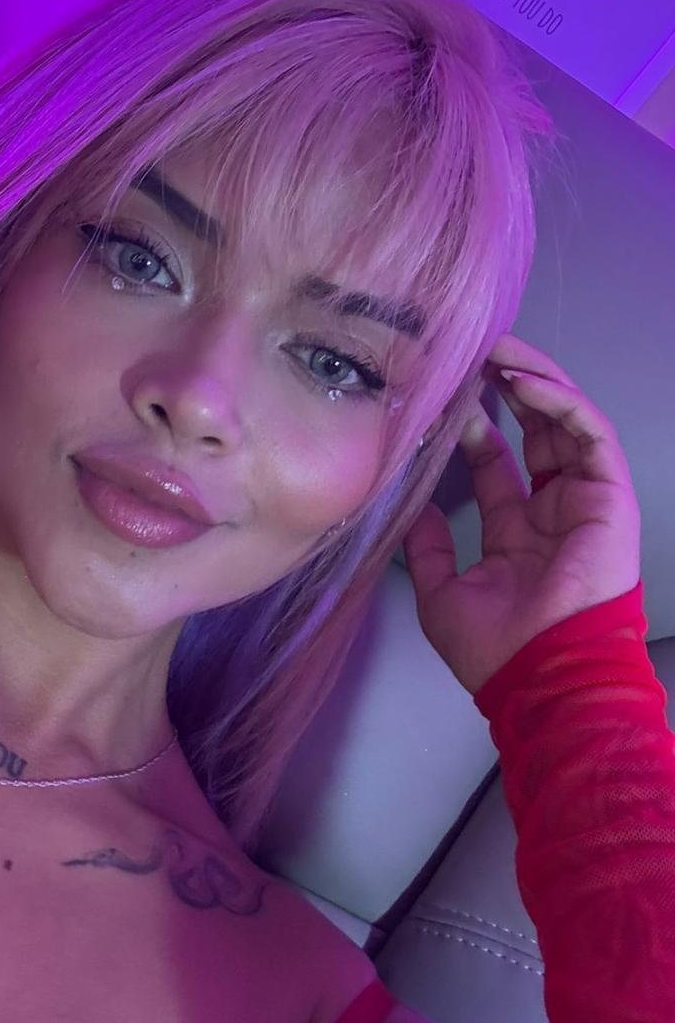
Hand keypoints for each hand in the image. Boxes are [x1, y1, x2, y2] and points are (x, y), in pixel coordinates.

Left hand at [402, 331, 641, 695]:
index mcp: (518, 534)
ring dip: (534, 380)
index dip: (474, 427)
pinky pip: (589, 434)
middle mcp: (553, 512)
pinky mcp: (610, 496)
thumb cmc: (496, 647)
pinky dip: (559, 401)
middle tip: (474, 355)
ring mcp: (584, 502)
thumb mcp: (441, 592)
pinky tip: (523, 380)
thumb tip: (411, 510)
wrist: (540, 673)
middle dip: (506, 390)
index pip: (498, 464)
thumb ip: (428, 549)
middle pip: (535, 432)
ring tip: (497, 349)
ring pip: (564, 422)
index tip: (445, 396)